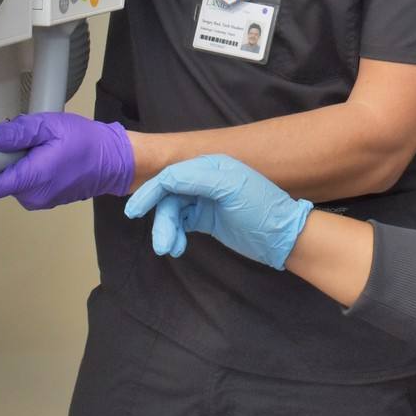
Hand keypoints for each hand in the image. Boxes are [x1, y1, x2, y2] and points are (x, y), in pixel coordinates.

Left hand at [0, 112, 132, 208]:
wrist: (116, 162)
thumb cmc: (87, 142)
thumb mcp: (50, 126)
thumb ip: (17, 132)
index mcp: (30, 179)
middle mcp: (32, 196)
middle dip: (1, 161)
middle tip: (18, 140)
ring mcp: (39, 201)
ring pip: (12, 181)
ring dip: (16, 165)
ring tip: (39, 146)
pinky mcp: (46, 199)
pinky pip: (26, 184)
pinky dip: (28, 170)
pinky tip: (46, 156)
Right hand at [122, 154, 312, 268]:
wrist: (281, 237)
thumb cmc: (260, 209)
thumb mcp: (231, 189)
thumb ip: (197, 180)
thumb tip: (165, 180)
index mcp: (211, 166)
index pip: (172, 175)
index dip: (151, 192)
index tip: (134, 211)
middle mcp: (205, 179)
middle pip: (169, 196)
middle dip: (161, 219)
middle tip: (160, 244)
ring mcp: (205, 199)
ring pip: (173, 212)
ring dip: (168, 230)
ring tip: (170, 249)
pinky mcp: (206, 218)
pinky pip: (181, 223)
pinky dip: (175, 234)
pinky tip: (177, 247)